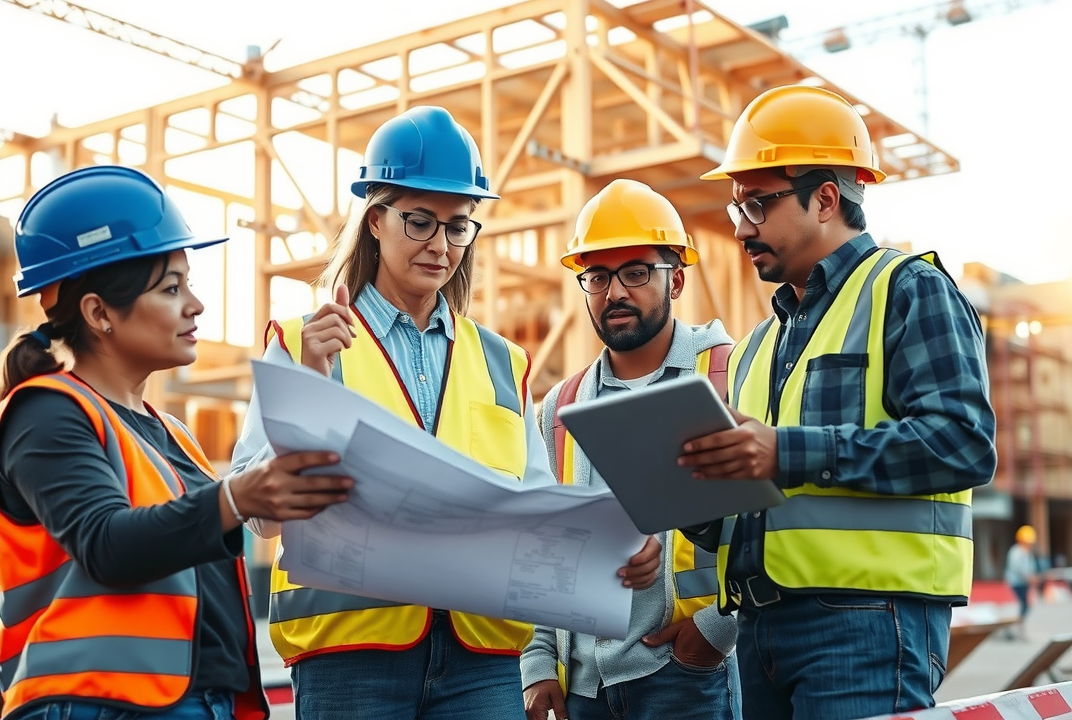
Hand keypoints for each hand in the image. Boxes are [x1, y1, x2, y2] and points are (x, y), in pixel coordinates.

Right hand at [228, 451, 352, 526]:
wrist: (238, 497)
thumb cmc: (259, 476)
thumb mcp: (272, 463)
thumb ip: (292, 462)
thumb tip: (322, 460)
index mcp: (275, 466)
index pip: (301, 460)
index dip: (320, 458)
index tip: (337, 458)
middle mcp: (277, 484)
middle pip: (311, 483)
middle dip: (333, 483)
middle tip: (350, 481)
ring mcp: (279, 502)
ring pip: (311, 500)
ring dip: (331, 498)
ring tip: (345, 494)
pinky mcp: (281, 515)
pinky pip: (305, 513)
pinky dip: (319, 508)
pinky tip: (329, 504)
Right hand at [301, 284, 355, 375]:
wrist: (317, 379)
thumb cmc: (326, 356)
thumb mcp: (333, 331)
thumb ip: (338, 310)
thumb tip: (342, 285)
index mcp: (310, 323)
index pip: (329, 306)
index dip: (344, 312)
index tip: (351, 325)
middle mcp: (306, 329)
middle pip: (336, 317)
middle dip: (347, 329)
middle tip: (349, 340)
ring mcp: (308, 339)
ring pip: (338, 329)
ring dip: (346, 340)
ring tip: (343, 348)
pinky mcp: (314, 350)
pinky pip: (337, 342)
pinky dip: (342, 348)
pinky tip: (336, 354)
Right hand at [524, 679, 567, 719]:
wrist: (537, 668)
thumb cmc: (546, 680)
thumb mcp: (557, 695)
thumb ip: (561, 711)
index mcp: (536, 710)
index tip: (559, 719)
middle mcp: (528, 711)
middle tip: (556, 717)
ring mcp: (526, 708)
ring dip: (542, 719)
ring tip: (550, 713)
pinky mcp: (527, 705)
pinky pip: (533, 716)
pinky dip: (540, 716)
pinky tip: (545, 713)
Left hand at [618, 535, 660, 588]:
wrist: (628, 539)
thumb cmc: (627, 536)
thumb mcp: (627, 534)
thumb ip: (625, 537)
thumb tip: (614, 541)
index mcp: (651, 539)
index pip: (654, 549)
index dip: (643, 558)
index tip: (630, 561)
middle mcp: (654, 551)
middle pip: (652, 564)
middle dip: (636, 571)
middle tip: (622, 572)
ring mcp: (654, 562)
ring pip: (650, 575)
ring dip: (636, 579)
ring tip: (624, 580)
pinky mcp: (651, 572)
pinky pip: (648, 581)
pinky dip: (638, 584)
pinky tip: (629, 583)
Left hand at [642, 617, 724, 666]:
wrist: (718, 625)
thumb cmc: (697, 625)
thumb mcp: (676, 628)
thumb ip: (661, 636)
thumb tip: (645, 641)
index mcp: (679, 655)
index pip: (667, 661)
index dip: (665, 656)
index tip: (664, 653)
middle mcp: (688, 664)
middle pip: (677, 665)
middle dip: (675, 659)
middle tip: (677, 650)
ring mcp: (699, 667)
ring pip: (688, 667)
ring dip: (687, 661)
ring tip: (689, 651)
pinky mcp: (709, 666)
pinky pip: (699, 667)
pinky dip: (697, 662)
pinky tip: (698, 653)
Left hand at [677, 407, 777, 479]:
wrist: (785, 452)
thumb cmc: (763, 434)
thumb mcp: (748, 420)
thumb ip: (730, 414)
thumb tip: (715, 401)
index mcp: (744, 434)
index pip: (718, 439)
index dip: (701, 443)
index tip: (687, 446)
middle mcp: (746, 449)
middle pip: (716, 455)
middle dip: (697, 458)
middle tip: (681, 459)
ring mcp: (748, 463)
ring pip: (720, 468)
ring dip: (703, 469)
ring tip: (688, 467)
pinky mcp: (750, 474)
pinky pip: (727, 477)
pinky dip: (712, 477)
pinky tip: (701, 475)